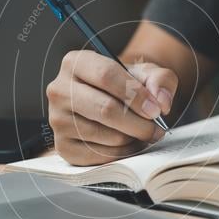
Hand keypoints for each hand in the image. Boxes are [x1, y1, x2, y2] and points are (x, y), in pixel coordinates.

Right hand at [46, 50, 177, 165]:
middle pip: (105, 109)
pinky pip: (99, 156)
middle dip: (138, 123)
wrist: (108, 102)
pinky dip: (121, 153)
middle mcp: (59, 90)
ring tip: (140, 132)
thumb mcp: (145, 73)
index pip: (106, 75)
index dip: (136, 94)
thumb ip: (159, 79)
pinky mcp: (62, 146)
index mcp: (75, 63)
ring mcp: (57, 120)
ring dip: (132, 138)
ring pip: (106, 135)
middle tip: (156, 129)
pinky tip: (127, 143)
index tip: (156, 109)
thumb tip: (161, 102)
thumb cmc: (125, 85)